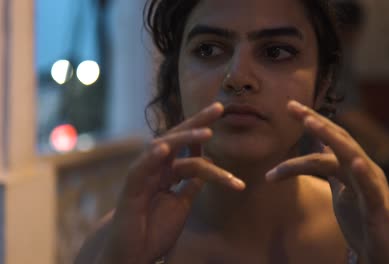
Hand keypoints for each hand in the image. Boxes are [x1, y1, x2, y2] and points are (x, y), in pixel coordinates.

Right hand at [99, 102, 244, 263]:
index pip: (188, 148)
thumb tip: (205, 171)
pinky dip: (151, 158)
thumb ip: (190, 186)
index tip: (223, 122)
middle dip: (197, 123)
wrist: (133, 254)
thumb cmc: (153, 231)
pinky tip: (165, 149)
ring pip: (161, 148)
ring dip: (184, 138)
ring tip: (207, 132)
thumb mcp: (180, 205)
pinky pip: (140, 170)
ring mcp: (143, 176)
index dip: (204, 136)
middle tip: (218, 108)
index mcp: (167, 172)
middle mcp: (155, 169)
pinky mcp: (130, 190)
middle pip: (176, 138)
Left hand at [266, 101, 388, 263]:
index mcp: (351, 166)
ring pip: (352, 156)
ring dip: (331, 138)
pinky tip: (357, 162)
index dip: (311, 120)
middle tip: (292, 108)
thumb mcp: (341, 189)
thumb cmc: (362, 219)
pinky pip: (372, 189)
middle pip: (338, 139)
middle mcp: (363, 169)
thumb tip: (319, 147)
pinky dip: (364, 175)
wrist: (387, 252)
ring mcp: (373, 186)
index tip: (289, 107)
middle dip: (314, 121)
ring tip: (311, 122)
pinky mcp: (378, 208)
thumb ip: (331, 167)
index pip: (329, 137)